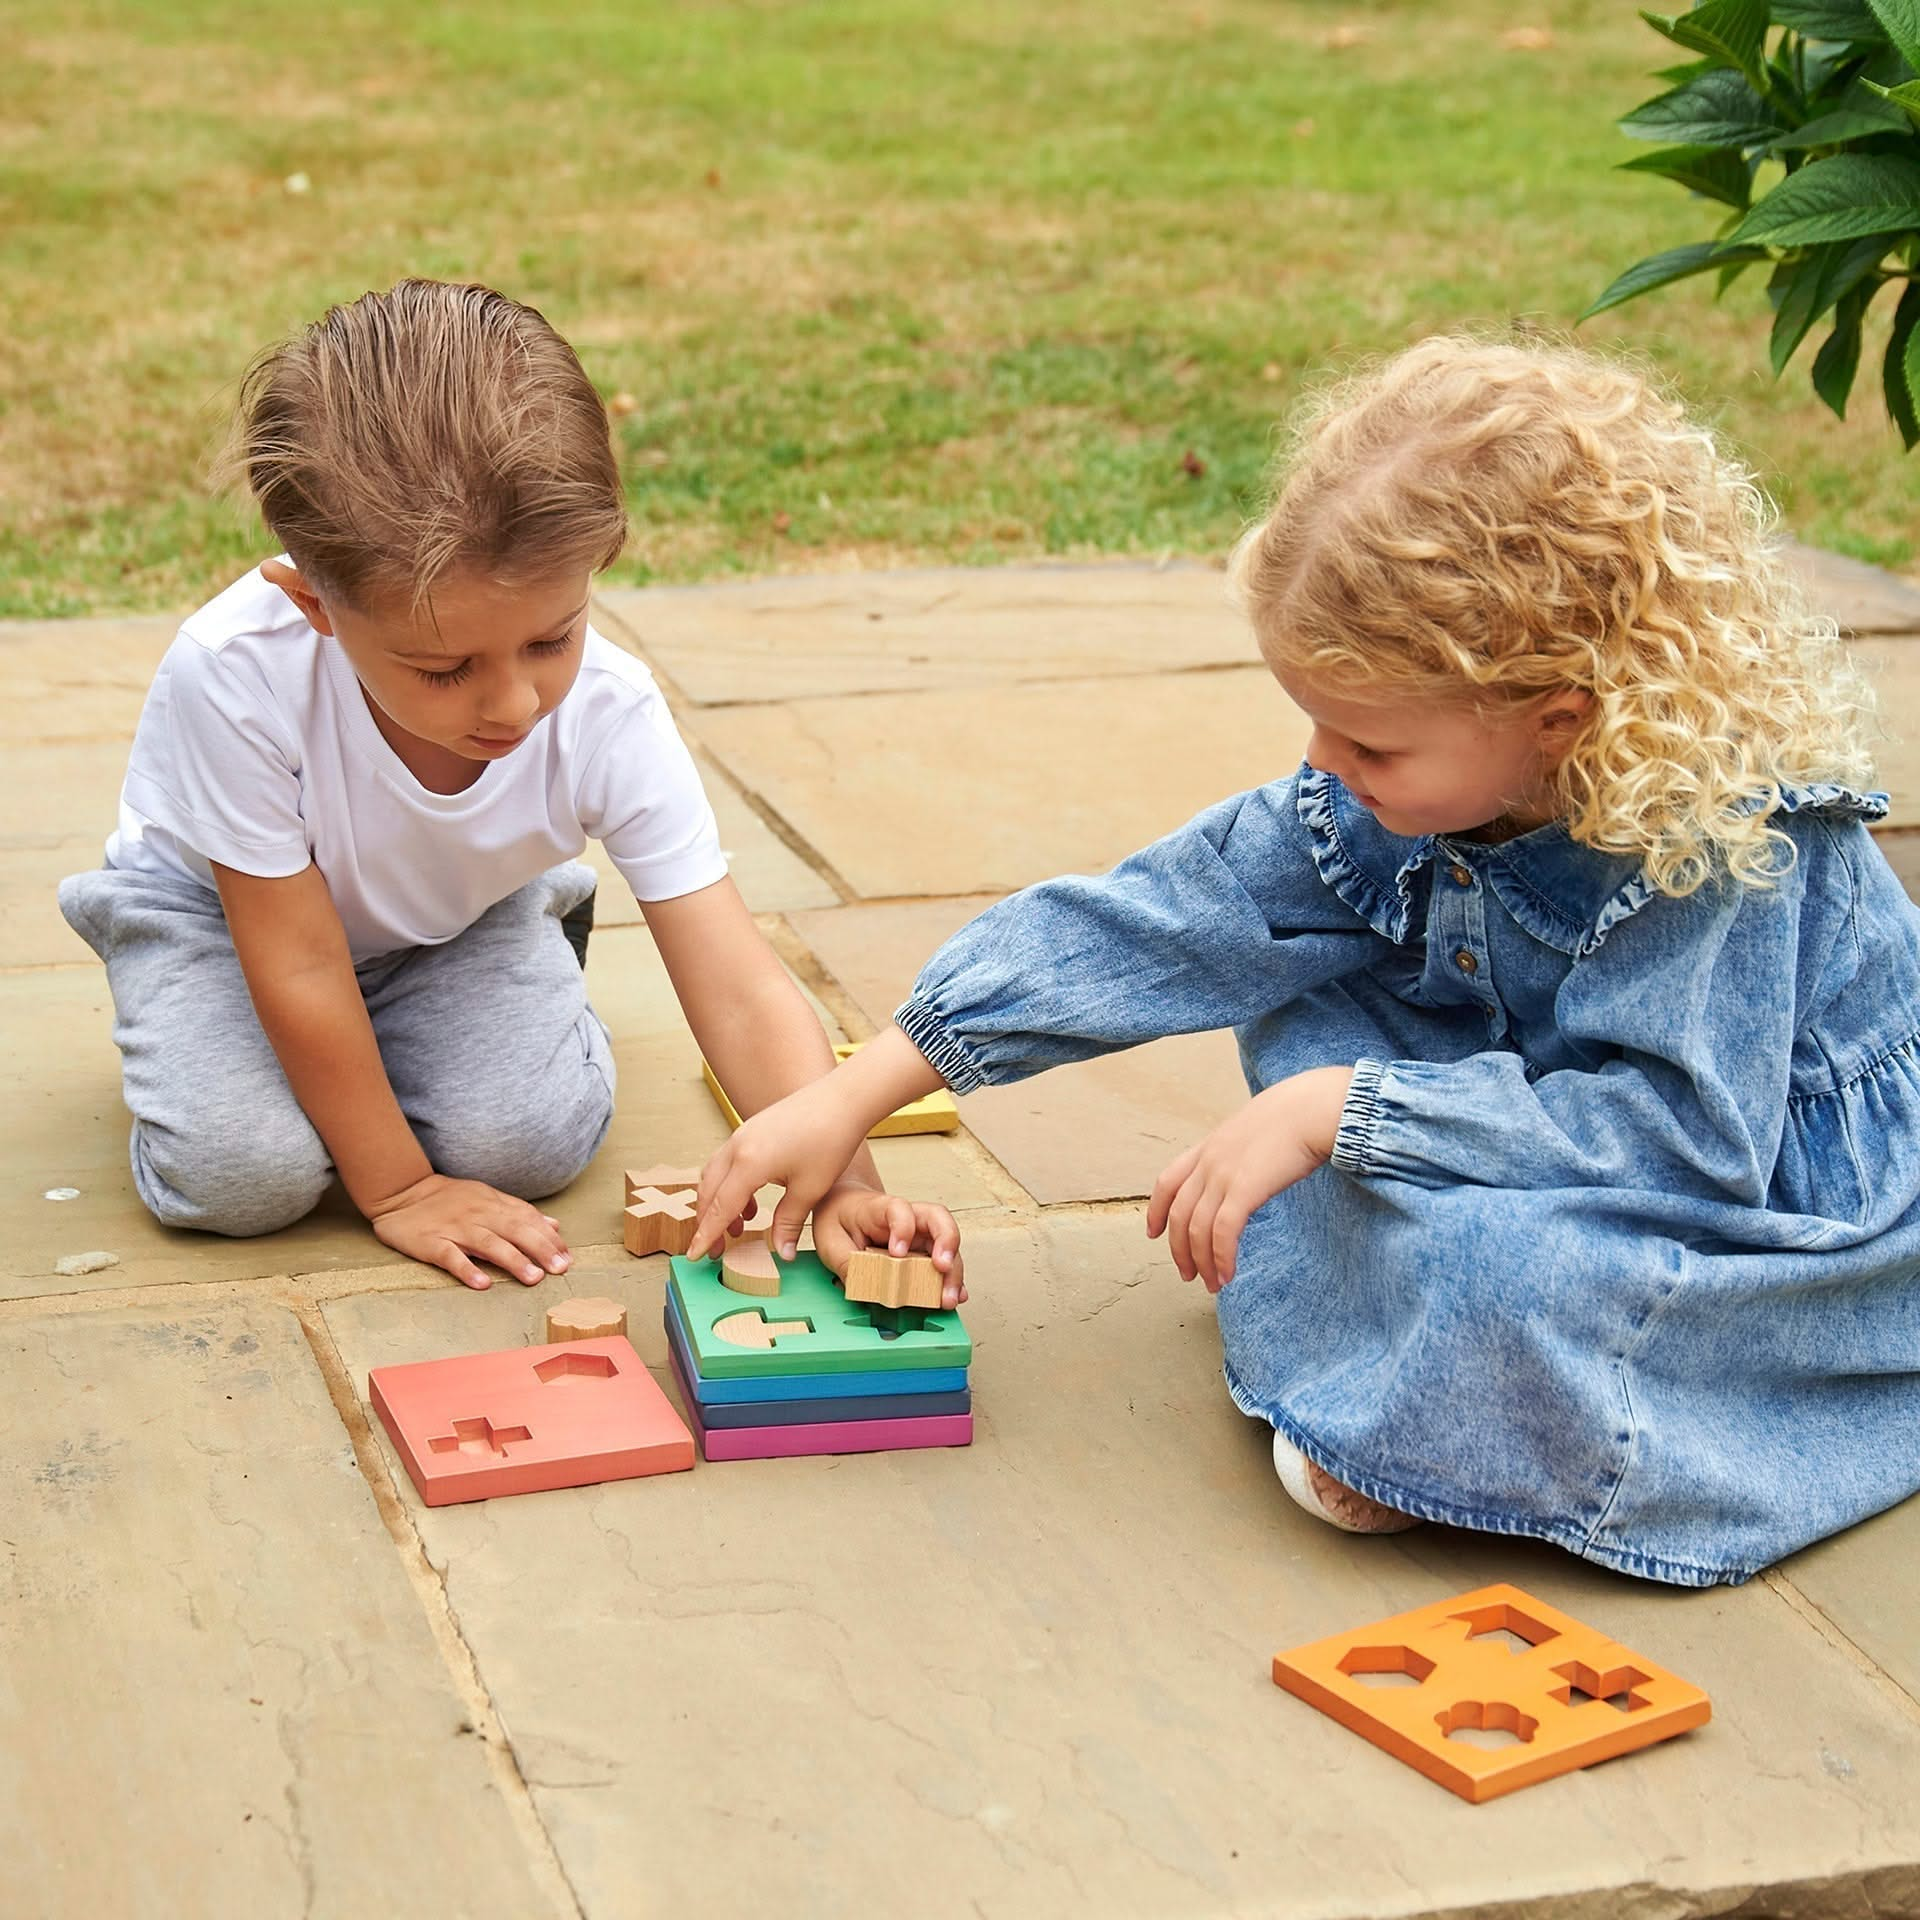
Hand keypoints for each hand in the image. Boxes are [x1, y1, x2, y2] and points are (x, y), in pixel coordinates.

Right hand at [366, 1173, 572, 1290]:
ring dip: (513, 1260)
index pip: (527, 1219)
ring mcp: (455, 1228)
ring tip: (534, 1278)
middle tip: (561, 1269)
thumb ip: (520, 1212)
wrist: (401, 1192)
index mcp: (492, 1203)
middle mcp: (478, 1214)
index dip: (549, 1237)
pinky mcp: (431, 1242)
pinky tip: (482, 1284)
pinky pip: (451, 1257)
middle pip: (515, 1230)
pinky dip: (467, 1269)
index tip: (568, 1257)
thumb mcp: (487, 1197)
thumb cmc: (449, 1199)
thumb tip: (555, 1224)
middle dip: (540, 1248)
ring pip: (489, 1243)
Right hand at [689, 1075, 871, 1261]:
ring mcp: (741, 1134)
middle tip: (717, 1250)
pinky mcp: (750, 1129)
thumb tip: (781, 1253)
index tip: (694, 1256)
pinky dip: (729, 1185)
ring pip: (714, 1175)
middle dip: (708, 1223)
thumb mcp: (810, 1189)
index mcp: (749, 1164)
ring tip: (738, 1228)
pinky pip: (726, 1162)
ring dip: (718, 1203)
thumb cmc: (830, 1139)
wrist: (842, 1099)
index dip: (706, 1236)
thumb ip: (788, 1223)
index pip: (719, 1208)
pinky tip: (749, 1200)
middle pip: (708, 1192)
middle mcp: (737, 1147)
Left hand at [810, 1182, 966, 1305]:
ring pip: (947, 1245)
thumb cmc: (840, 1220)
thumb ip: (845, 1262)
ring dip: (952, 1272)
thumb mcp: (830, 1240)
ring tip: (948, 1298)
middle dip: (946, 1243)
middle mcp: (909, 1218)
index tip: (896, 1252)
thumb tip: (862, 1286)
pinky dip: (952, 1281)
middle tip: (942, 1268)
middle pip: (938, 1220)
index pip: (899, 1209)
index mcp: (881, 1208)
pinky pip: (944, 1264)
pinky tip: (955, 1296)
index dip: (902, 1228)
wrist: (845, 1210)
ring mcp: (920, 1235)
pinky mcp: (924, 1253)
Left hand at [1146, 1066, 1353, 1291]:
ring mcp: (1223, 1175)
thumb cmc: (1298, 1116)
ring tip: (1212, 1283)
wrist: (1313, 1107)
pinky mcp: (1243, 1189)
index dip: (1156, 1210)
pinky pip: (1222, 1233)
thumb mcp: (1256, 1130)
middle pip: (1178, 1214)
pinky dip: (1221, 1258)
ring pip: (1197, 1229)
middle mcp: (1209, 1161)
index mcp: (1209, 1146)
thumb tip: (1254, 1167)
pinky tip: (1227, 1274)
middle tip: (1188, 1274)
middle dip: (1179, 1250)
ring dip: (1202, 1262)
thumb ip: (1244, 1151)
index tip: (1154, 1232)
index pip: (1167, 1181)